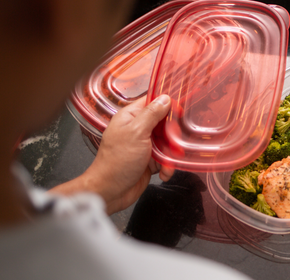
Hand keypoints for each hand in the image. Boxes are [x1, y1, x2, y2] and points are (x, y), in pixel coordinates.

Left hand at [50, 96, 174, 213]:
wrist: (111, 191)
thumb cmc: (117, 161)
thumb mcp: (136, 132)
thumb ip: (152, 114)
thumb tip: (165, 98)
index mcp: (130, 117)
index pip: (152, 103)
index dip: (167, 106)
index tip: (178, 113)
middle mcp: (138, 129)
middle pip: (165, 124)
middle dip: (172, 136)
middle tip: (173, 144)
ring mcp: (144, 145)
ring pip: (168, 143)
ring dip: (171, 154)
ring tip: (167, 164)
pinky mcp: (150, 161)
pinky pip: (166, 158)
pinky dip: (168, 166)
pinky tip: (164, 172)